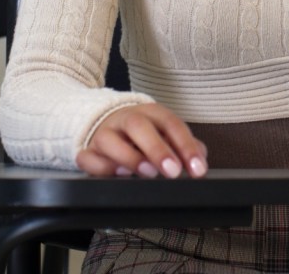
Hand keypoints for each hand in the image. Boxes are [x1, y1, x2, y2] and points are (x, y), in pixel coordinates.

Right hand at [76, 103, 207, 178]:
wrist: (105, 123)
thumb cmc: (142, 133)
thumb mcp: (163, 133)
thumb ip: (183, 145)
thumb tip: (201, 158)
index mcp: (150, 113)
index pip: (171, 124)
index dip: (186, 146)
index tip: (198, 169)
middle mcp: (126, 119)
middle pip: (139, 126)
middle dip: (157, 149)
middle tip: (173, 171)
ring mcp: (104, 134)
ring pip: (110, 140)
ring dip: (129, 157)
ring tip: (147, 172)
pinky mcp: (87, 151)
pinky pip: (88, 158)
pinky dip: (100, 167)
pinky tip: (116, 174)